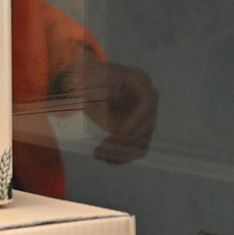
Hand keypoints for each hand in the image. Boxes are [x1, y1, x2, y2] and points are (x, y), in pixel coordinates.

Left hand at [66, 49, 157, 164]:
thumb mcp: (86, 78)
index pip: (145, 103)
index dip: (134, 122)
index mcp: (138, 81)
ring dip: (122, 151)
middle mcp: (147, 98)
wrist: (86, 80)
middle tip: (100, 149)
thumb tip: (87, 107)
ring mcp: (144, 115)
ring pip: (143, 140)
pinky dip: (123, 155)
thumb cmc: (87, 76)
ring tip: (99, 154)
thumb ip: (88, 91)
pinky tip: (108, 158)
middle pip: (147, 125)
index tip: (116, 136)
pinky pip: (137, 147)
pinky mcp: (138, 129)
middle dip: (124, 141)